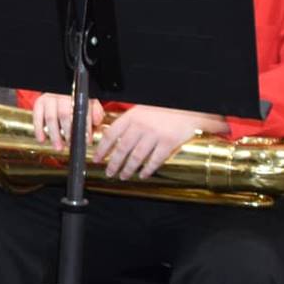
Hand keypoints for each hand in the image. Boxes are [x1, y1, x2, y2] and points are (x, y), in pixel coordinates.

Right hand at [30, 92, 104, 152]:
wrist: (60, 92)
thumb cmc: (75, 101)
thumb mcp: (89, 103)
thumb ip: (95, 112)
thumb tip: (96, 121)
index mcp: (77, 96)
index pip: (83, 111)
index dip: (85, 127)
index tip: (87, 140)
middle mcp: (62, 96)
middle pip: (64, 114)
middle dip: (68, 132)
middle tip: (71, 144)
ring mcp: (50, 99)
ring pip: (50, 118)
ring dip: (54, 135)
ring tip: (58, 147)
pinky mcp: (39, 103)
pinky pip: (37, 117)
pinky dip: (39, 130)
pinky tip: (42, 139)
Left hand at [92, 105, 216, 180]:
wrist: (187, 107)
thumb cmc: (164, 108)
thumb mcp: (141, 109)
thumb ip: (129, 122)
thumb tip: (113, 136)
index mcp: (132, 116)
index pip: (111, 134)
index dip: (102, 148)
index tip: (97, 158)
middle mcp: (141, 126)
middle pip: (122, 149)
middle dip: (113, 163)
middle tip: (109, 172)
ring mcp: (155, 135)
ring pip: (137, 157)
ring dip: (128, 169)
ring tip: (123, 176)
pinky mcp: (168, 142)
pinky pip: (155, 160)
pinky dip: (147, 169)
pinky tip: (143, 174)